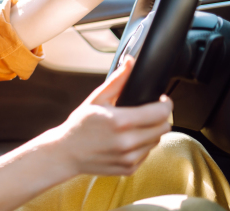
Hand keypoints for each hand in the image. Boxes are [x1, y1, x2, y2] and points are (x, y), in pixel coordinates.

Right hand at [50, 57, 172, 175]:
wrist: (66, 153)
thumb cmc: (79, 125)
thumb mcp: (96, 99)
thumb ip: (117, 80)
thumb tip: (130, 62)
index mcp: (120, 122)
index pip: (161, 113)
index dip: (166, 103)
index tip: (161, 100)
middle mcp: (127, 142)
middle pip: (164, 127)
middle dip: (159, 117)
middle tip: (148, 112)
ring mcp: (129, 158)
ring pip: (157, 141)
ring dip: (151, 132)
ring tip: (134, 126)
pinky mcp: (130, 168)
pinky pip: (147, 154)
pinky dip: (142, 146)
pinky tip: (126, 140)